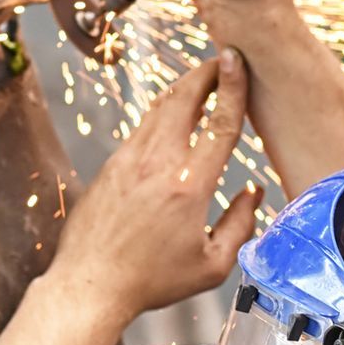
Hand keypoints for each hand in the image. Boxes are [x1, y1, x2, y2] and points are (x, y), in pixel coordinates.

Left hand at [49, 50, 262, 324]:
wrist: (90, 284)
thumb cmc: (151, 281)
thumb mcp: (212, 266)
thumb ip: (240, 226)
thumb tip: (253, 195)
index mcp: (188, 187)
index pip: (219, 124)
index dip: (233, 87)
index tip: (237, 61)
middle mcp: (156, 165)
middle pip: (184, 99)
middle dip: (205, 72)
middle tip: (222, 60)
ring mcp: (129, 161)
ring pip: (159, 108)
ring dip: (184, 88)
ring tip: (202, 80)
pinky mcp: (111, 166)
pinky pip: (142, 128)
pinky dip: (162, 112)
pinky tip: (172, 116)